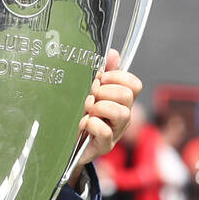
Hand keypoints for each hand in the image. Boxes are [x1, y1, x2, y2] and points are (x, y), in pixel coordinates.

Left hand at [69, 49, 141, 185]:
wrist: (64, 142)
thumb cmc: (79, 114)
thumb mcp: (90, 91)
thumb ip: (103, 73)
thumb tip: (113, 53)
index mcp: (121, 101)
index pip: (134, 84)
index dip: (118, 77)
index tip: (100, 79)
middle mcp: (123, 116)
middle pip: (127, 96)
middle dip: (106, 92)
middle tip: (90, 96)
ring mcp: (116, 132)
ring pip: (121, 113)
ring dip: (100, 108)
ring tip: (87, 111)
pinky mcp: (104, 145)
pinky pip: (105, 131)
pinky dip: (92, 124)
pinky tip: (83, 124)